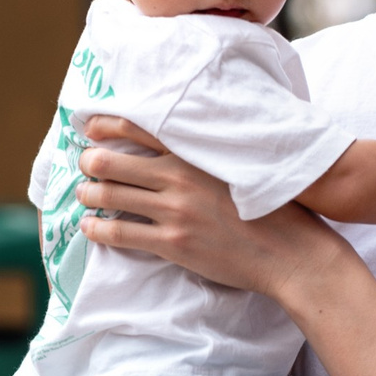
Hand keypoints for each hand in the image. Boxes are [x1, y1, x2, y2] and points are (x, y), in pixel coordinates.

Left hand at [78, 115, 327, 294]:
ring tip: (84, 194)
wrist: (291, 251)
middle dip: (90, 162)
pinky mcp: (173, 244)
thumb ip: (210, 152)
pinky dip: (97, 230)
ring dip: (88, 194)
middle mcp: (179, 177)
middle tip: (85, 165)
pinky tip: (89, 228)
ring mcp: (174, 211)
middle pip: (112, 161)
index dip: (105, 125)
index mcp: (195, 153)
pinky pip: (120, 234)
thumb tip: (186, 145)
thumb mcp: (244, 163)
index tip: (89, 127)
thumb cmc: (274, 206)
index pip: (137, 128)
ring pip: (110, 196)